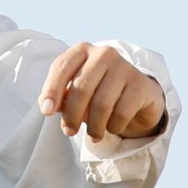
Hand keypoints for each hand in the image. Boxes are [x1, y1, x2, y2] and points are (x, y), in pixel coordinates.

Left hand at [38, 43, 165, 140]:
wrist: (137, 97)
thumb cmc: (99, 93)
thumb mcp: (76, 93)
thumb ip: (60, 97)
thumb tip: (48, 106)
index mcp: (82, 50)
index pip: (61, 67)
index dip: (51, 90)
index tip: (46, 112)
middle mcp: (104, 53)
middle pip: (81, 88)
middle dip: (72, 115)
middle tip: (69, 131)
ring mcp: (124, 66)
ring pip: (102, 104)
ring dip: (94, 127)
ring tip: (93, 136)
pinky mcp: (141, 84)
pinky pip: (121, 113)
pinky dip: (113, 126)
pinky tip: (112, 127)